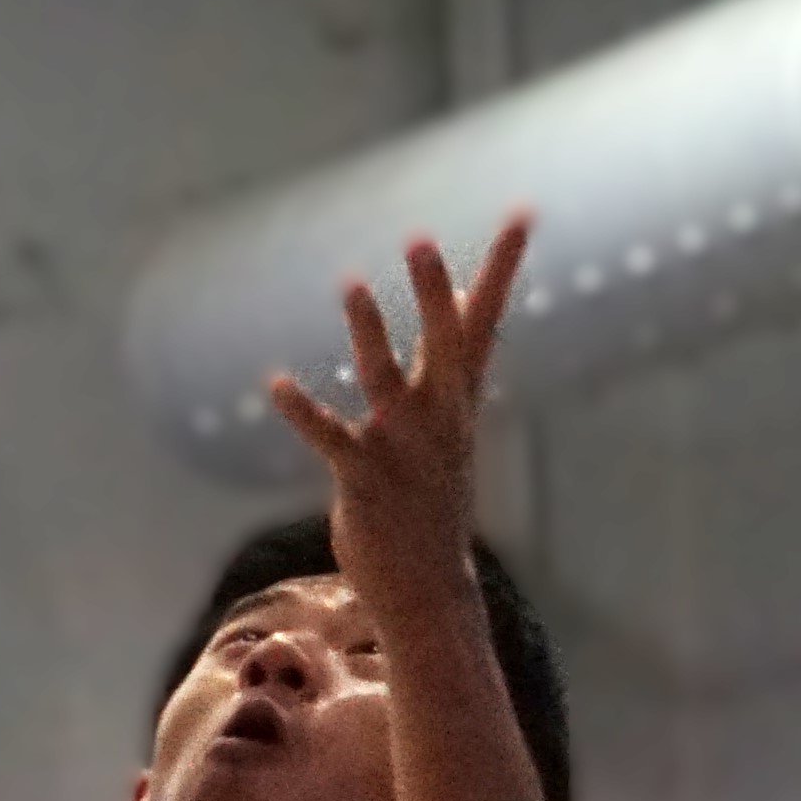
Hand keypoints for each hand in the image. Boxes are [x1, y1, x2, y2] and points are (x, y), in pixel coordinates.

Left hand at [270, 225, 530, 593]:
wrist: (428, 588)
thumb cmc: (432, 500)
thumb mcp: (450, 428)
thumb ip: (450, 366)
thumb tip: (458, 306)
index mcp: (458, 400)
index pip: (486, 319)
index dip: (503, 265)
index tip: (523, 212)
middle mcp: (437, 416)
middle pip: (443, 341)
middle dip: (433, 292)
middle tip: (420, 238)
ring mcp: (402, 447)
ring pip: (384, 378)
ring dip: (369, 331)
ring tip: (351, 285)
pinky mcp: (364, 479)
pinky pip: (331, 438)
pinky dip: (304, 411)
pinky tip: (277, 384)